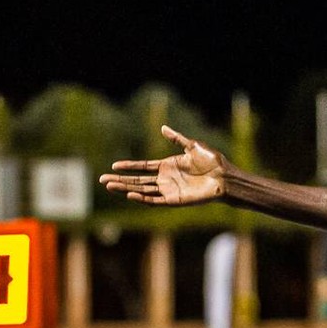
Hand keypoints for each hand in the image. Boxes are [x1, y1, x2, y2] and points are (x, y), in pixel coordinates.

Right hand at [99, 125, 226, 204]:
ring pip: (142, 191)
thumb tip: (162, 127)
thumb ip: (176, 138)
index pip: (142, 167)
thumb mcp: (192, 145)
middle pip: (138, 180)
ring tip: (110, 186)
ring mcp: (169, 190)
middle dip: (120, 180)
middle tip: (102, 180)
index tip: (114, 166)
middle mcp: (165, 179)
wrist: (224, 176)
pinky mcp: (174, 200)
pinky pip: (155, 200)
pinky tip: (130, 194)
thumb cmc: (212, 161)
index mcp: (167, 166)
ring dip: (126, 189)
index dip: (128, 166)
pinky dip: (142, 198)